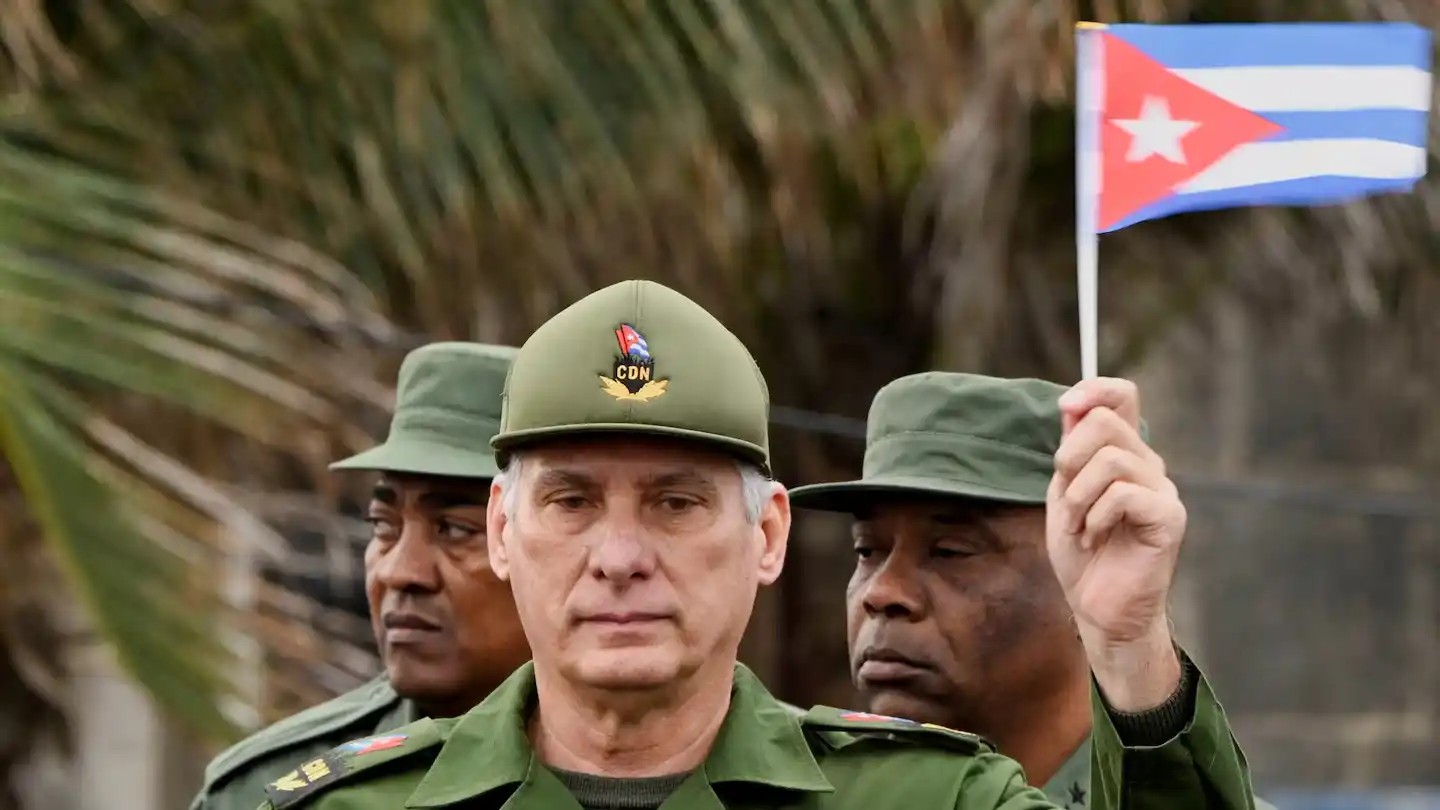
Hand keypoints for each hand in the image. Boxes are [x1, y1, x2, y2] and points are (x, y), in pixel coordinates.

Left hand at [1047, 378, 1185, 710]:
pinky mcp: (1169, 518)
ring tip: (1080, 527)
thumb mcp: (1064, 493)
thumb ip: (1071, 450)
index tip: (1066, 407)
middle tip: (1067, 498)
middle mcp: (1149, 465)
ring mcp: (1162, 491)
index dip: (1094, 389)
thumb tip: (1072, 404)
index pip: (1123, 395)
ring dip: (1078, 497)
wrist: (1098, 609)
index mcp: (1124, 454)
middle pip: (1105, 423)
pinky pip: (1123, 494)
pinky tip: (1095, 539)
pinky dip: (1095, 517)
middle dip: (1068, 458)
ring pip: (1110, 459)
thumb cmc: (1083, 553)